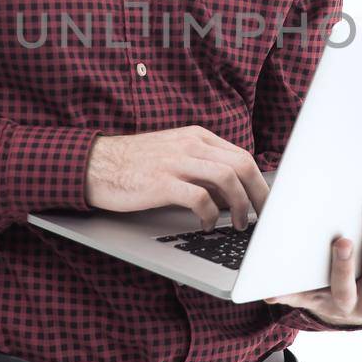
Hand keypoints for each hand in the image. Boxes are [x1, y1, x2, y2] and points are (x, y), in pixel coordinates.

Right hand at [84, 125, 269, 232]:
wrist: (95, 165)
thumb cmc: (135, 164)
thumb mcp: (174, 155)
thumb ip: (203, 168)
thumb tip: (232, 194)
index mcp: (197, 137)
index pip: (241, 156)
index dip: (260, 182)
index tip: (266, 203)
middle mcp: (190, 145)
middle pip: (242, 164)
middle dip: (259, 194)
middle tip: (263, 216)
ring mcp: (176, 161)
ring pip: (227, 178)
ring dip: (240, 205)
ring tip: (238, 223)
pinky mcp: (162, 182)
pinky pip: (199, 198)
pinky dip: (210, 214)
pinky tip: (206, 225)